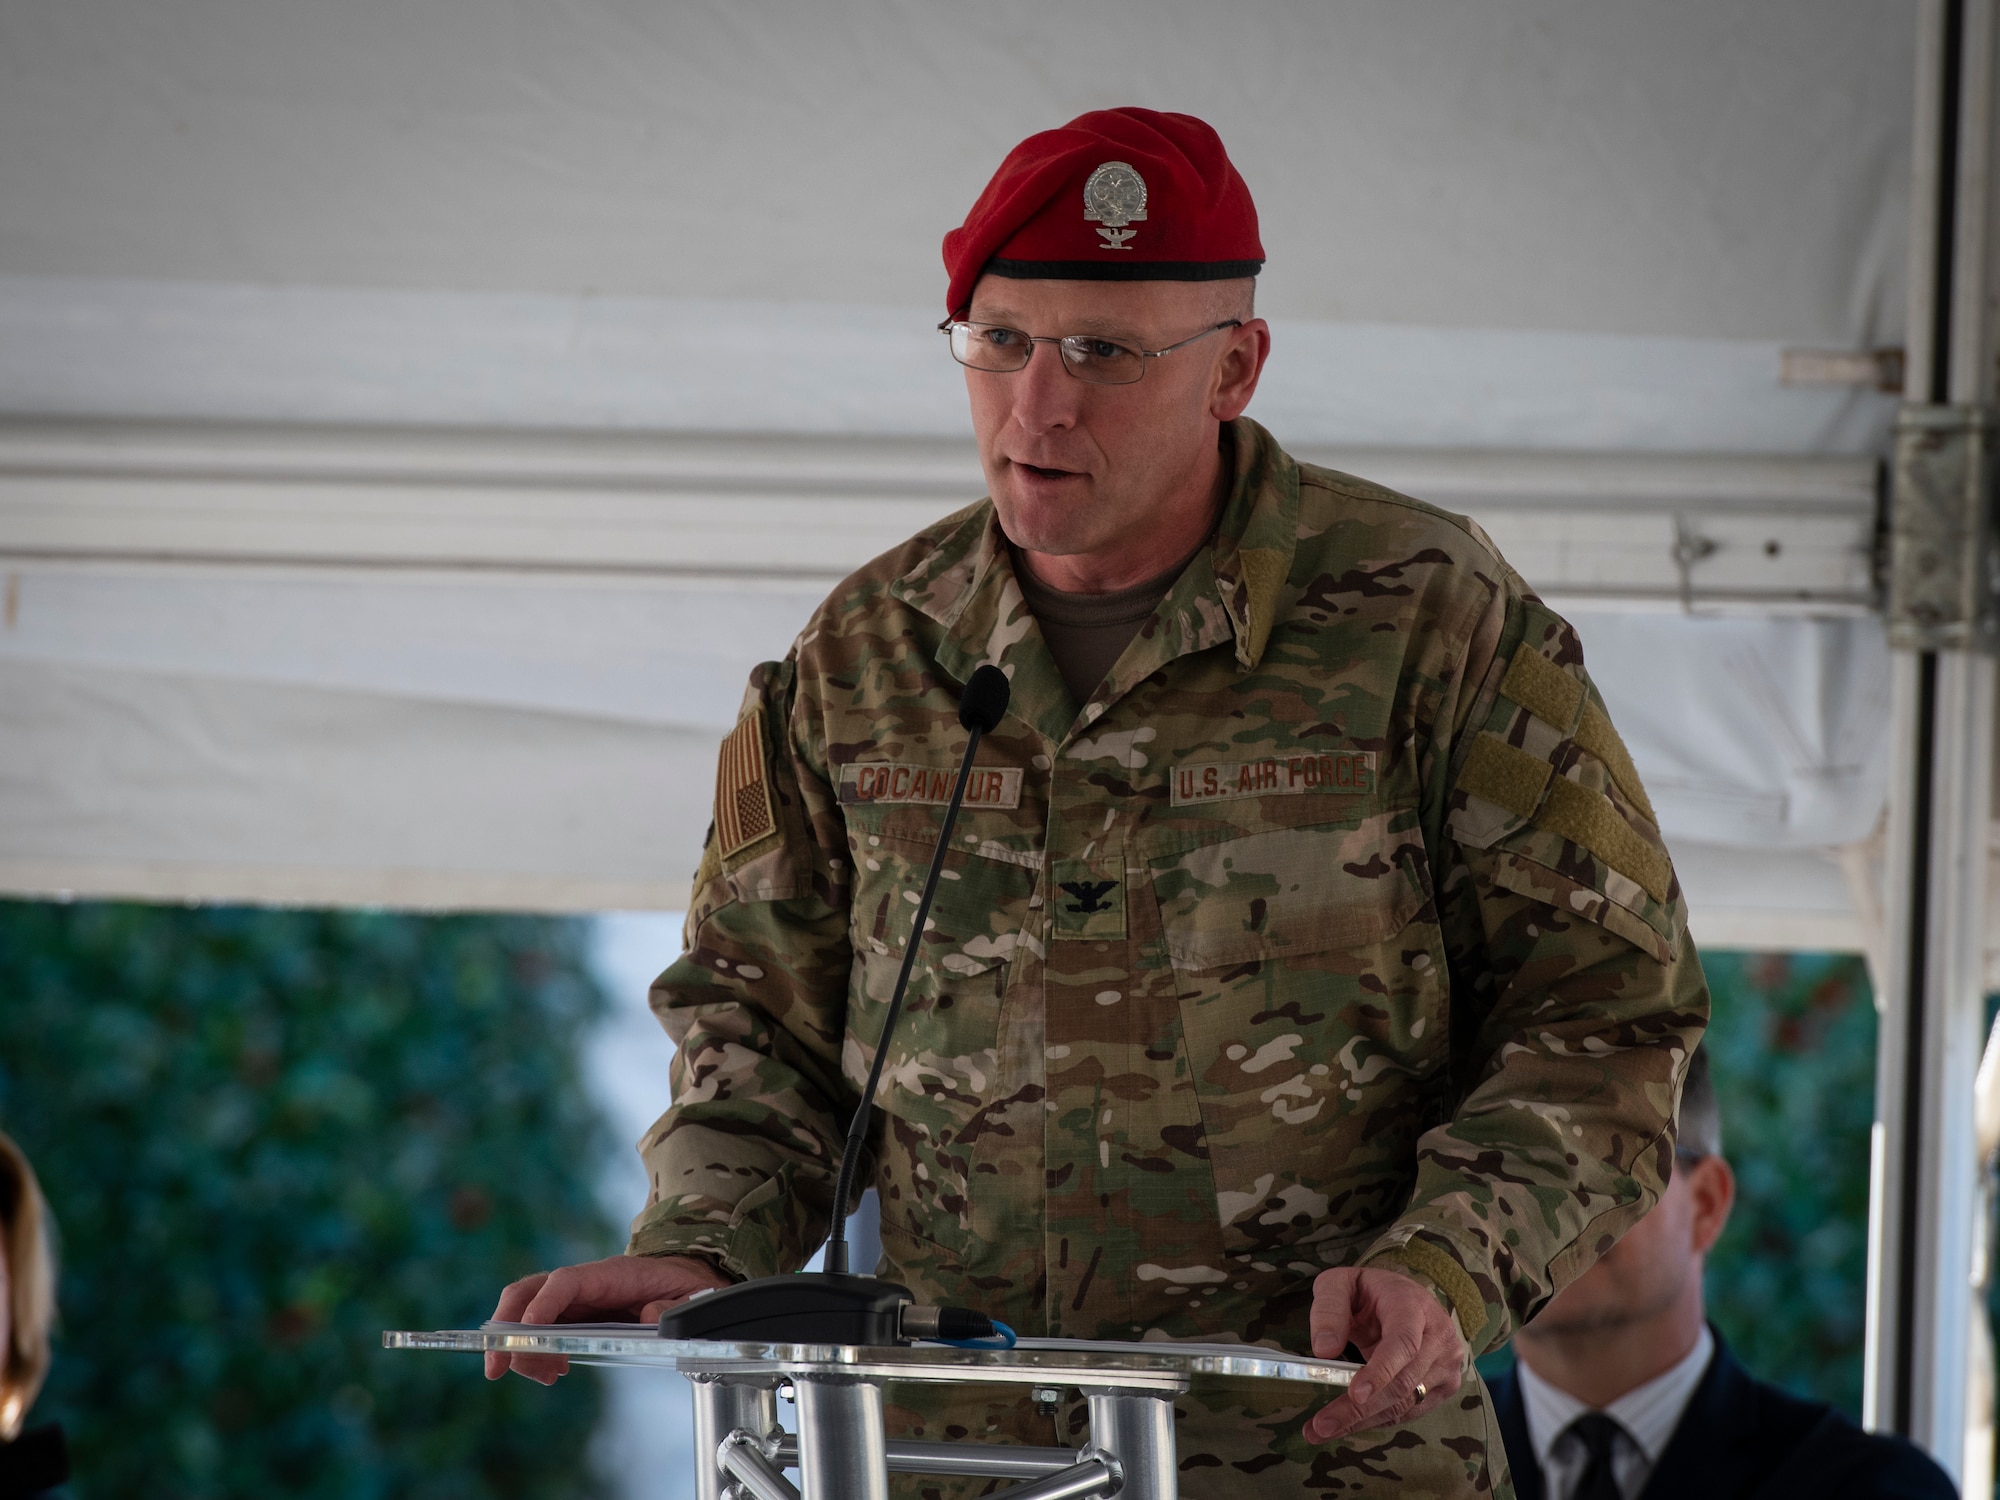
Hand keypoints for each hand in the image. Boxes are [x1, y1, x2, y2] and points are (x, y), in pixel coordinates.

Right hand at [484, 1253, 732, 1383]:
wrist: (686, 1279)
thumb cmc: (686, 1286)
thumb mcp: (692, 1297)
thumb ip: (674, 1307)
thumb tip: (649, 1316)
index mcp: (612, 1273)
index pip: (565, 1282)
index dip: (541, 1306)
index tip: (527, 1336)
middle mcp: (586, 1282)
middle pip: (530, 1291)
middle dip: (506, 1326)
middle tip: (496, 1367)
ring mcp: (578, 1297)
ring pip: (529, 1312)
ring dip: (522, 1347)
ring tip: (545, 1376)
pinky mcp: (576, 1314)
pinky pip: (543, 1327)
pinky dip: (537, 1351)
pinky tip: (553, 1372)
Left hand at [1303, 1266, 1466, 1441]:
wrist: (1406, 1299)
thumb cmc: (1369, 1292)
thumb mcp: (1341, 1284)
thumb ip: (1329, 1308)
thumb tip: (1324, 1349)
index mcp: (1414, 1305)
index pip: (1404, 1342)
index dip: (1381, 1370)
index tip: (1355, 1394)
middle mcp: (1438, 1336)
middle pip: (1403, 1382)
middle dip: (1359, 1409)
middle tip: (1320, 1425)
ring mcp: (1446, 1364)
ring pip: (1404, 1404)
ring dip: (1362, 1421)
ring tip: (1320, 1430)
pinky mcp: (1444, 1386)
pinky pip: (1408, 1411)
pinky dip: (1375, 1420)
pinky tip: (1347, 1424)